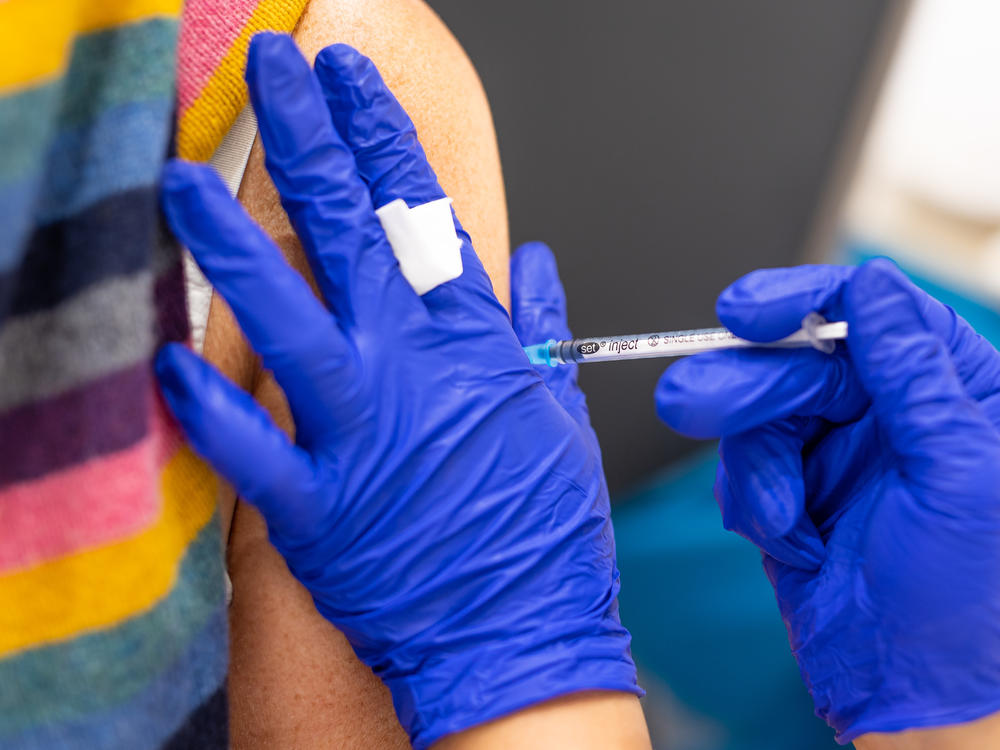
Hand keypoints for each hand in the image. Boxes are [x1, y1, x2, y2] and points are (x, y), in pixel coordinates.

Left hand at [155, 33, 636, 748]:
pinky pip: (250, 448)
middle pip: (349, 233)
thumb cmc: (543, 528)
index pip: (420, 209)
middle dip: (310, 140)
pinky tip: (167, 361)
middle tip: (277, 72)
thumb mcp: (559, 411)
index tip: (350, 79)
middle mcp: (409, 370)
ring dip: (231, 246)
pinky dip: (208, 407)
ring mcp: (360, 435)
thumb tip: (535, 261)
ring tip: (185, 180)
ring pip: (284, 320)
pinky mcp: (318, 507)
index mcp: (471, 340)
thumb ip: (537, 325)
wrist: (524, 633)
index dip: (381, 134)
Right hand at [655, 260, 999, 740]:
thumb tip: (875, 287)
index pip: (872, 310)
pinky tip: (787, 537)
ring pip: (760, 414)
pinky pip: (746, 465)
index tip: (745, 312)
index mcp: (953, 393)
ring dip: (755, 467)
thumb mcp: (957, 476)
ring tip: (775, 517)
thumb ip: (914, 373)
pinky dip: (753, 500)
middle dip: (745, 388)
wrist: (906, 694)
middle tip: (688, 403)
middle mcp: (892, 412)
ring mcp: (840, 449)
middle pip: (800, 361)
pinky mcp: (795, 486)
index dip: (803, 299)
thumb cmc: (965, 605)